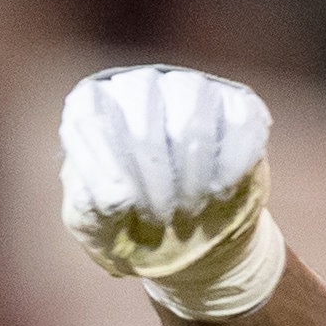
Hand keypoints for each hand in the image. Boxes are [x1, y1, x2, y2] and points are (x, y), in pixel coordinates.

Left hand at [59, 64, 284, 322]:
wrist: (185, 238)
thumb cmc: (129, 225)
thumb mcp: (98, 227)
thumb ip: (91, 211)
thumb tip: (117, 196)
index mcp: (94, 107)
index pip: (87, 116)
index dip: (100, 165)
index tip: (116, 208)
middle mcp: (139, 87)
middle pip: (142, 125)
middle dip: (152, 183)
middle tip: (157, 220)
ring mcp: (189, 89)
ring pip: (191, 122)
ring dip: (190, 179)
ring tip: (187, 212)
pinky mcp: (234, 103)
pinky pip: (237, 123)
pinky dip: (228, 169)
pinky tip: (219, 194)